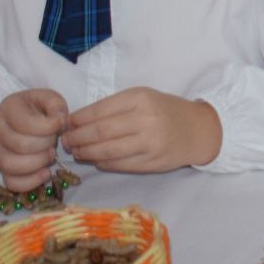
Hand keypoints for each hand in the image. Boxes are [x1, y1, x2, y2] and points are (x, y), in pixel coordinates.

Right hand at [0, 89, 68, 190]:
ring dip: (38, 163)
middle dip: (45, 145)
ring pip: (11, 166)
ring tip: (50, 154)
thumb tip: (60, 121)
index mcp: (9, 109)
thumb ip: (56, 105)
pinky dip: (31, 182)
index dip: (49, 127)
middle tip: (54, 140)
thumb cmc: (39, 108)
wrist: (26, 116)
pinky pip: (11, 183)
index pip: (26, 123)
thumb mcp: (49, 98)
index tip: (60, 124)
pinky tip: (46, 173)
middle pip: (20, 146)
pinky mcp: (3, 169)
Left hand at [60, 87, 222, 173]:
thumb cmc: (165, 111)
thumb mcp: (143, 98)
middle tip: (65, 141)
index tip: (66, 124)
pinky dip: (102, 163)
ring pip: (107, 151)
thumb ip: (114, 107)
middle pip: (99, 132)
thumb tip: (78, 121)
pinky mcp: (151, 162)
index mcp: (140, 99)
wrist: (197, 130)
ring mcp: (149, 143)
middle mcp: (145, 120)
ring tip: (76, 152)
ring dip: (86, 153)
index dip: (78, 120)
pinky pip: (119, 164)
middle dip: (77, 138)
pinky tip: (95, 160)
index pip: (99, 110)